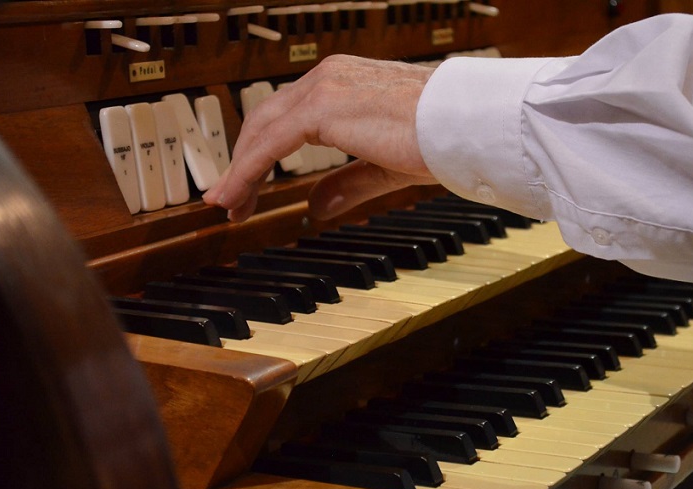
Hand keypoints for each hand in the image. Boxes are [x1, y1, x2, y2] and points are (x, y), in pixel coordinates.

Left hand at [203, 55, 438, 221]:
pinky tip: (236, 197)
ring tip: (227, 206)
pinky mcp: (321, 109)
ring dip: (239, 172)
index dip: (261, 154)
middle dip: (243, 163)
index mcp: (343, 85)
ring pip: (262, 131)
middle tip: (230, 200)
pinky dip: (247, 173)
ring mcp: (323, 89)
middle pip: (265, 120)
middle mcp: (328, 78)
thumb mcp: (382, 166)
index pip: (287, 118)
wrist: (465, 127)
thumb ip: (346, 182)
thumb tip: (316, 204)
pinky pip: (270, 145)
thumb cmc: (440, 139)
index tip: (249, 186)